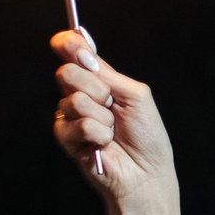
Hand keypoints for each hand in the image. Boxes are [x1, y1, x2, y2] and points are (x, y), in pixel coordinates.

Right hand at [51, 31, 175, 209]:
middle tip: (111, 104)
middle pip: (67, 73)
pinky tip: (104, 144)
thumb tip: (83, 53)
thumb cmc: (147, 136)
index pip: (74, 55)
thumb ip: (110, 74)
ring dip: (102, 116)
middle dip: (95, 87)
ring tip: (113, 130)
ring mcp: (71, 117)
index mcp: (99, 81)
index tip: (68, 41)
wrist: (147, 173)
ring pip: (74, 100)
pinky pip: (77, 124)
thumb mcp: (136, 96)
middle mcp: (80, 95)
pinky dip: (97, 133)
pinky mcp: (67, 139)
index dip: (68, 45)